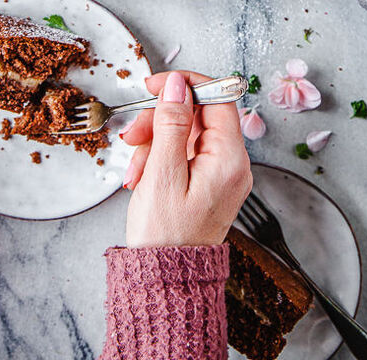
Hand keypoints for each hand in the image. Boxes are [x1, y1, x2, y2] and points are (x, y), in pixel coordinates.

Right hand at [121, 70, 251, 247]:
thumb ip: (171, 124)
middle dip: (161, 120)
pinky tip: (142, 175)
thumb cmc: (165, 237)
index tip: (156, 85)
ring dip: (155, 142)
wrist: (166, 281)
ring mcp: (221, 174)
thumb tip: (177, 86)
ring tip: (135, 167)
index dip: (186, 85)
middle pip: (198, 115)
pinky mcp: (208, 183)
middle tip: (133, 134)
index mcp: (230, 159)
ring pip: (187, 133)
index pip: (218, 97)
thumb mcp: (162, 173)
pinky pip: (185, 154)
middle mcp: (233, 164)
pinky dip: (161, 158)